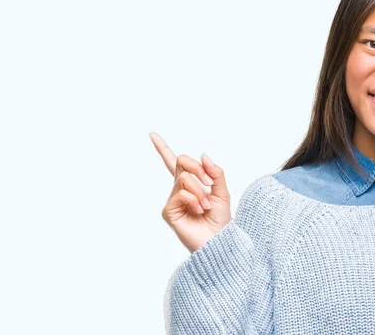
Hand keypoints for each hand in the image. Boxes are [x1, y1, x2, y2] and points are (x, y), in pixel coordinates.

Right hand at [149, 132, 231, 252]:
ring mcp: (172, 200)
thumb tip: (203, 155)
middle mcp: (179, 189)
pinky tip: (199, 211)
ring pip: (184, 178)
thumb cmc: (220, 219)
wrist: (219, 240)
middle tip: (209, 182)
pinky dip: (194, 199)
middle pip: (182, 161)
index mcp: (191, 183)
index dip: (163, 148)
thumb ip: (215, 173)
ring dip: (200, 190)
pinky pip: (181, 193)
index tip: (152, 134)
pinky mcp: (168, 210)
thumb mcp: (222, 191)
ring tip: (206, 206)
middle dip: (198, 168)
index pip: (174, 163)